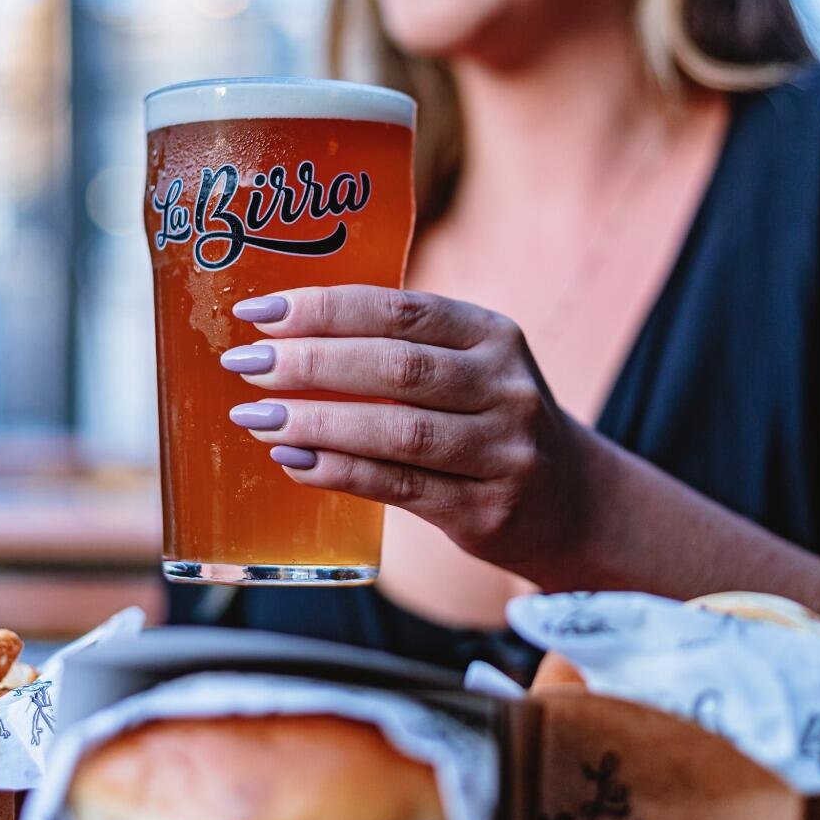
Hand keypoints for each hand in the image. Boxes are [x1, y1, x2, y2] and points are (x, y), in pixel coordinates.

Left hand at [219, 284, 588, 576]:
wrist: (573, 503)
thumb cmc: (490, 422)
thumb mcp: (470, 368)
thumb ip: (401, 349)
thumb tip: (283, 335)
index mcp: (493, 335)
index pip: (401, 310)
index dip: (326, 308)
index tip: (260, 313)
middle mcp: (505, 388)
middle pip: (396, 367)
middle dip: (311, 363)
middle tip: (245, 365)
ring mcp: (502, 452)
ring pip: (398, 431)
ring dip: (317, 422)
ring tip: (256, 418)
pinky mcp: (486, 511)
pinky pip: (400, 487)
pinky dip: (340, 472)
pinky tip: (294, 461)